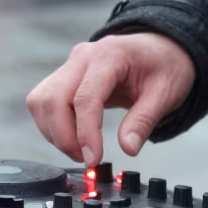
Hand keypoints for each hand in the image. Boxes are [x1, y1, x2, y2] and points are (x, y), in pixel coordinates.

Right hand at [26, 33, 195, 165]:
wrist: (160, 47)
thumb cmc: (164, 65)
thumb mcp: (165, 94)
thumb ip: (143, 121)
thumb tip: (128, 149)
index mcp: (110, 55)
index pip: (85, 98)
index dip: (85, 134)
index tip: (92, 160)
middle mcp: (83, 57)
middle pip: (53, 100)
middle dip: (64, 137)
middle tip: (87, 159)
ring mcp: (70, 65)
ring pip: (41, 102)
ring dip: (54, 132)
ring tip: (80, 150)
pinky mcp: (64, 76)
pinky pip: (43, 102)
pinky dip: (51, 124)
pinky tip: (73, 136)